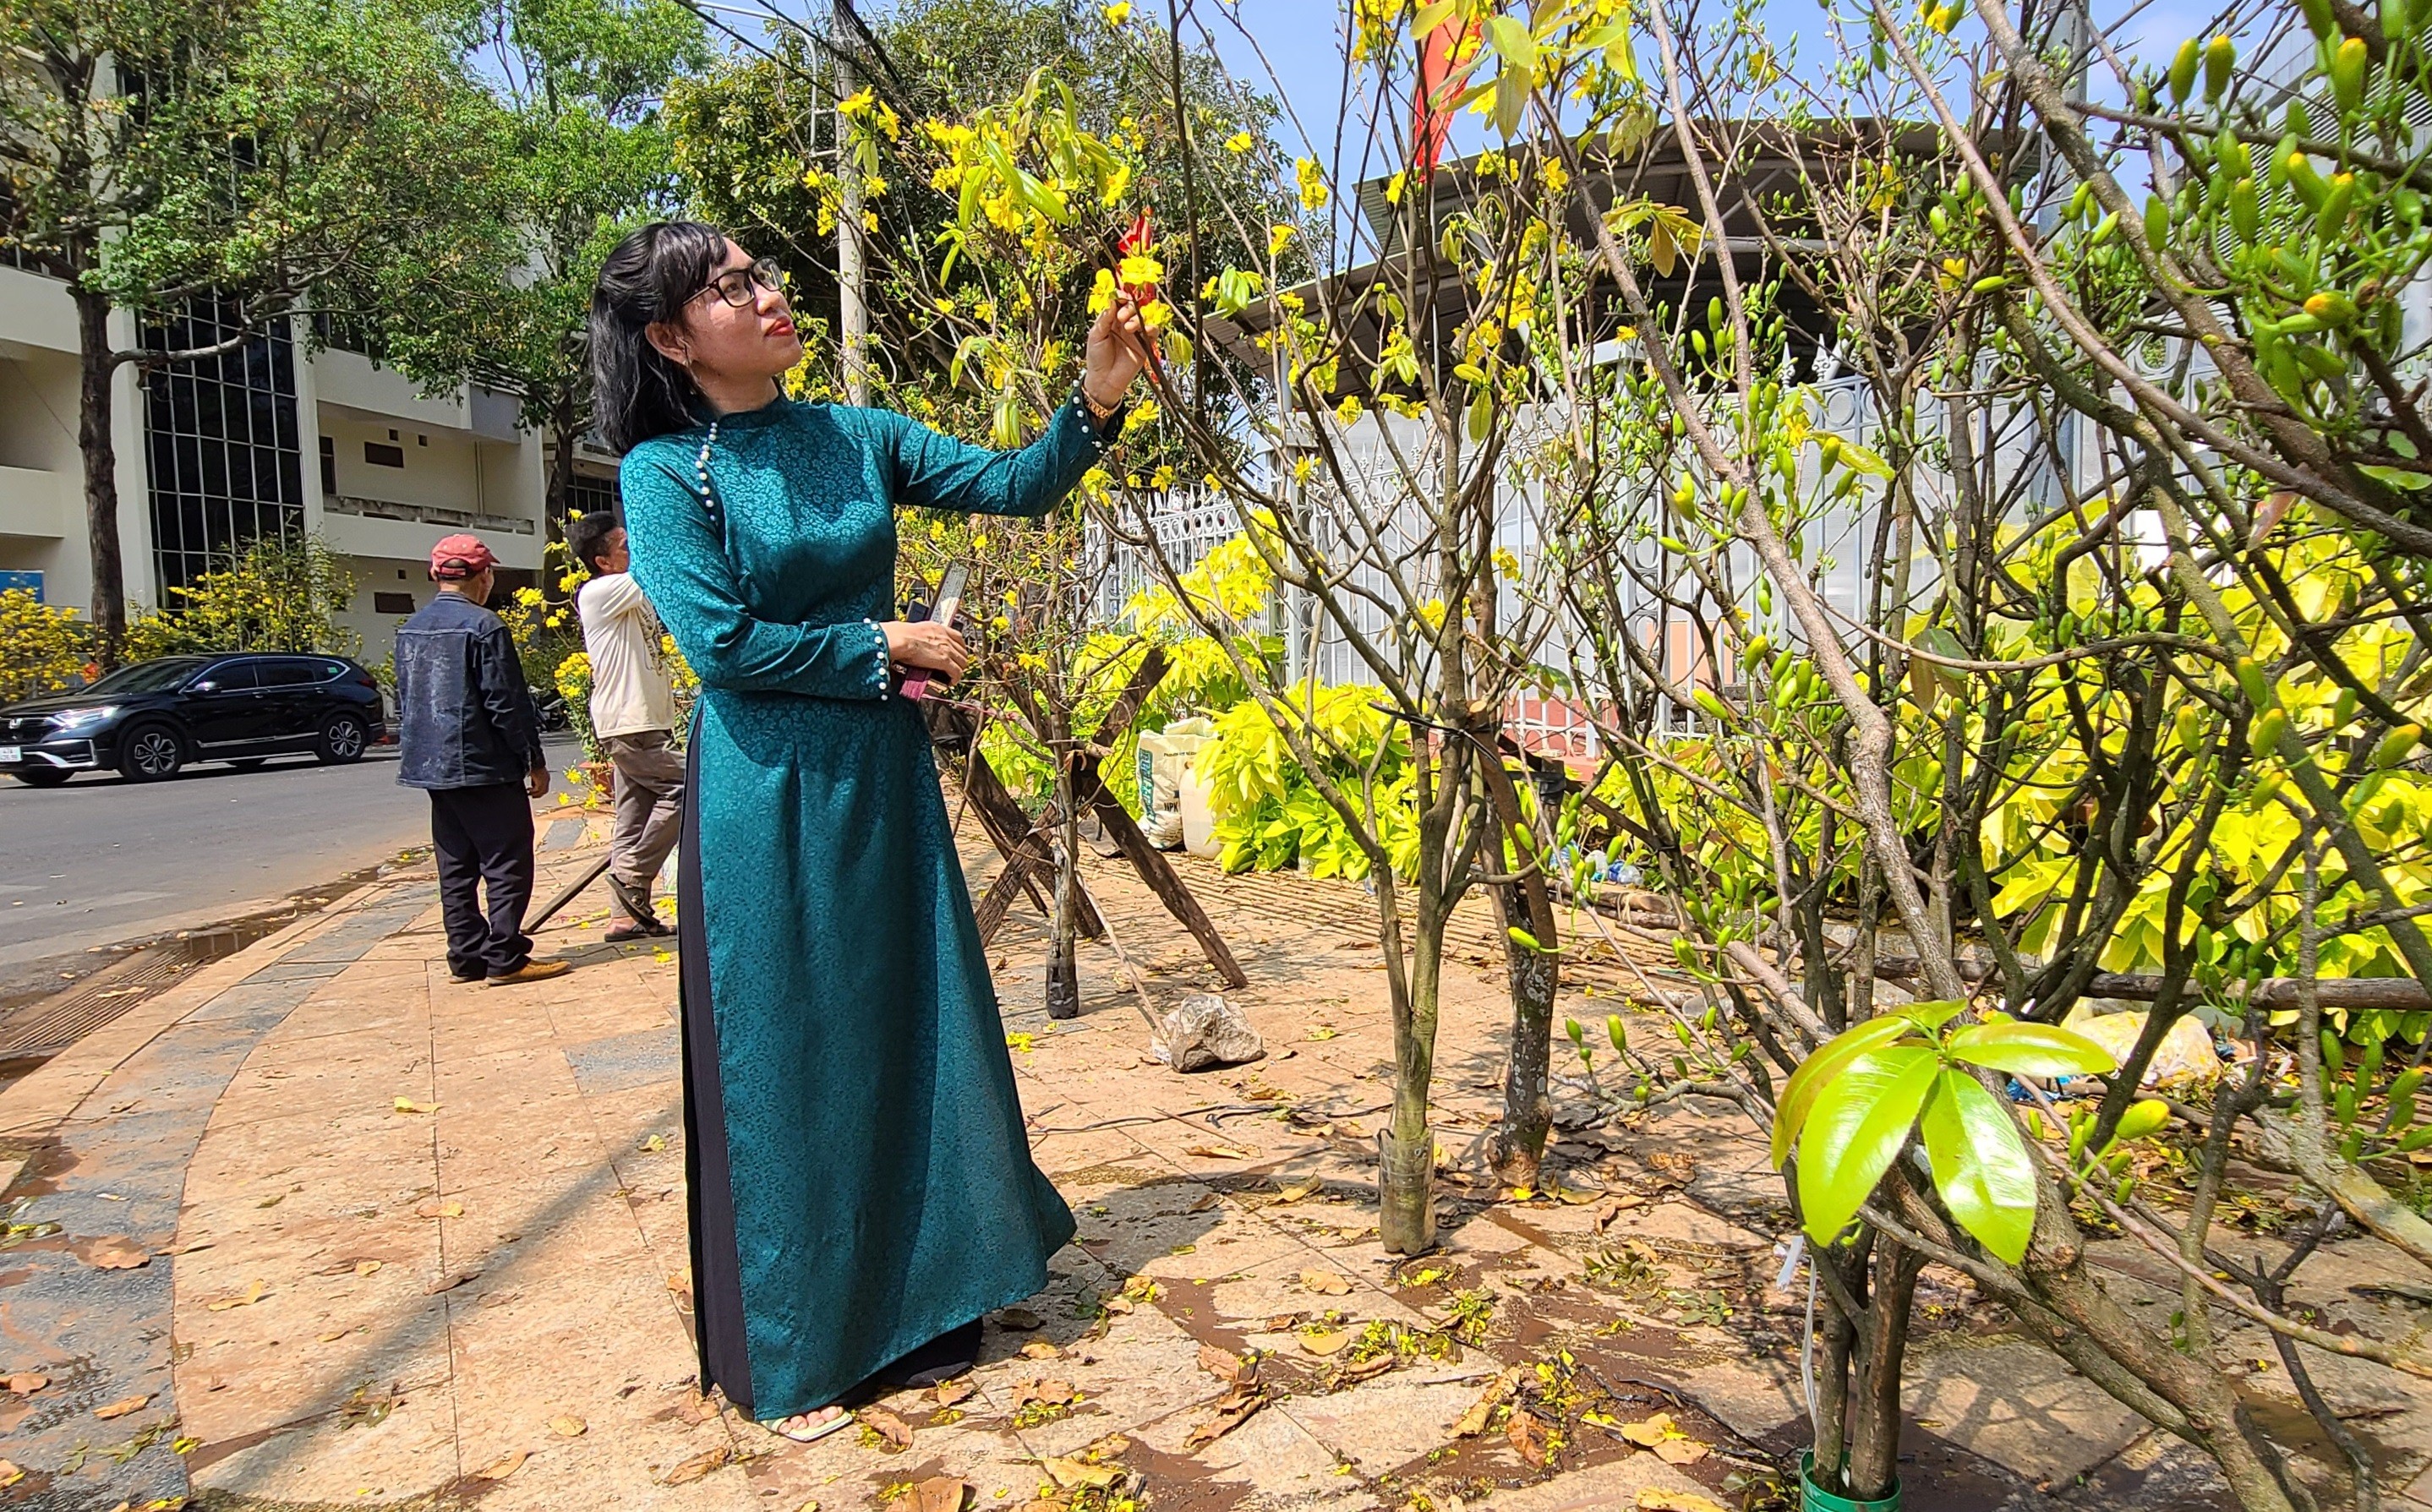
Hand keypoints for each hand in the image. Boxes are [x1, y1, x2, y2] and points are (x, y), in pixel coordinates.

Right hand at [527, 765, 549, 798]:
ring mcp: (545, 781)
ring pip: (541, 791)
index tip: (533, 793)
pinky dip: (532, 791)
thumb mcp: (534, 775)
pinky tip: (528, 790)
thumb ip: (534, 781)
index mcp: (546, 777)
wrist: (533, 761)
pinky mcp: (541, 781)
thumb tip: (532, 787)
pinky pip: (537, 789)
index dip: (539, 792)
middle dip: (538, 795)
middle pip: (544, 791)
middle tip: (531, 796)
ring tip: (529, 794)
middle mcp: (547, 779)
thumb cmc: (532, 765)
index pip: (545, 787)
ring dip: (535, 794)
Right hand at [884, 620, 970, 683]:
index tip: (957, 653)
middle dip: (960, 661)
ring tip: (952, 676)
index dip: (960, 648)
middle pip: (963, 651)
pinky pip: (957, 672)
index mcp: (939, 629)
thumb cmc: (901, 635)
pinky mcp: (944, 661)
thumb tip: (919, 643)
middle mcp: (946, 638)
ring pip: (962, 662)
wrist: (900, 639)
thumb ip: (923, 637)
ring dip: (959, 670)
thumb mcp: (917, 631)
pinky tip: (951, 681)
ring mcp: (947, 649)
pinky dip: (955, 678)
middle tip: (955, 667)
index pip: (958, 638)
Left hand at [1082, 291, 1148, 413]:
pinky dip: (1151, 327)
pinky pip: (1153, 331)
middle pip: (1133, 307)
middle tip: (1121, 317)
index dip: (1121, 297)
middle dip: (1129, 308)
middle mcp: (1124, 324)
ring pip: (1144, 316)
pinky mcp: (1145, 345)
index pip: (1119, 303)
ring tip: (1128, 327)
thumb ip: (1104, 319)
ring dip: (1138, 317)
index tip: (1120, 297)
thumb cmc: (1097, 359)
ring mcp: (1136, 334)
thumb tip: (1112, 301)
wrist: (1104, 381)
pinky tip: (1144, 329)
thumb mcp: (1095, 336)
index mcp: (1111, 320)